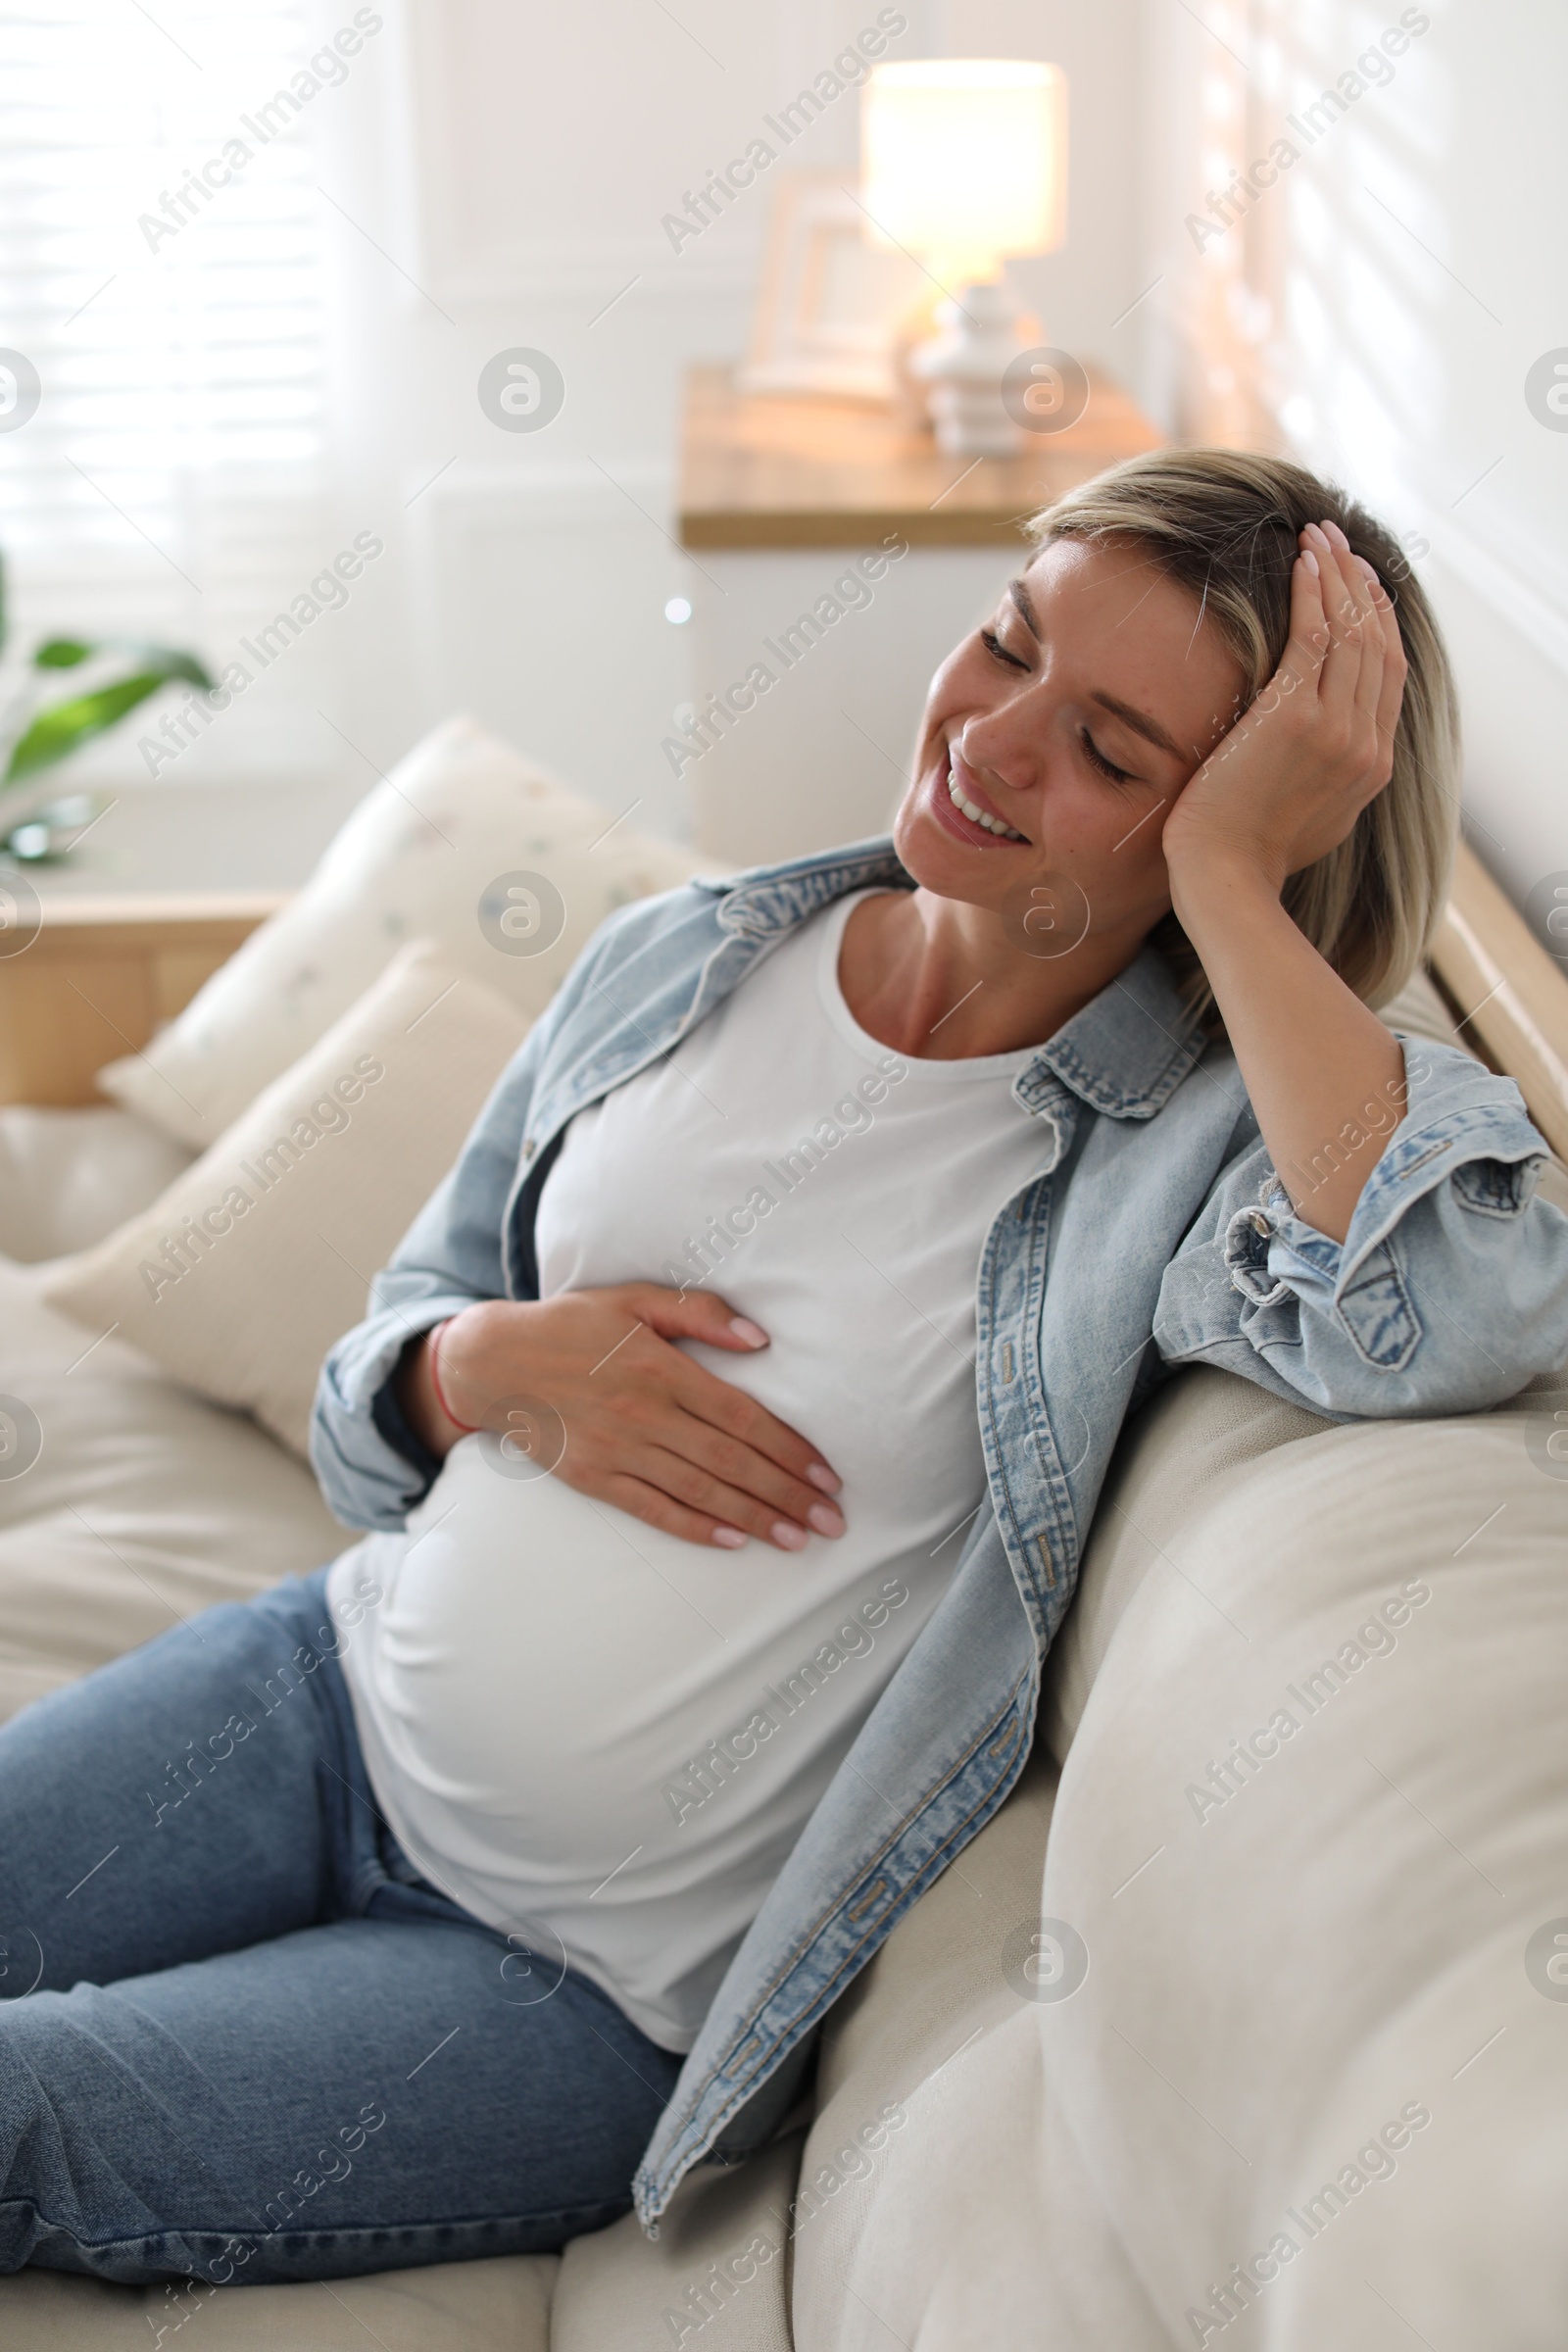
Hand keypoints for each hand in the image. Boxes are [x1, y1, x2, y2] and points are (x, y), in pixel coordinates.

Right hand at [398, 1286, 844, 1553]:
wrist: (493, 1362)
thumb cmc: (572, 1325)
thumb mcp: (634, 1300)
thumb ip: (698, 1313)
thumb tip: (759, 1338)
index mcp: (660, 1367)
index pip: (741, 1416)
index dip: (788, 1448)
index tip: (826, 1474)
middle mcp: (643, 1413)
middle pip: (730, 1460)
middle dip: (785, 1493)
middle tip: (831, 1521)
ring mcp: (616, 1449)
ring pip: (698, 1490)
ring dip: (752, 1518)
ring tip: (796, 1538)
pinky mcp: (592, 1477)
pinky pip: (651, 1508)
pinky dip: (693, 1527)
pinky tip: (731, 1541)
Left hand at [1161, 517, 1407, 899]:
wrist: (1225, 877)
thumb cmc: (1249, 855)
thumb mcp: (1312, 816)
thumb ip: (1329, 776)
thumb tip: (1322, 751)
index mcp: (1374, 765)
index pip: (1390, 675)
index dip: (1381, 622)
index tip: (1365, 586)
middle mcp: (1365, 742)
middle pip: (1377, 643)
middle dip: (1361, 585)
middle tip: (1342, 543)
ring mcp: (1335, 729)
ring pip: (1351, 631)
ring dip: (1336, 575)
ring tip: (1319, 536)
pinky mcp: (1294, 717)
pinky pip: (1314, 636)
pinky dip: (1312, 593)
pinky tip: (1303, 563)